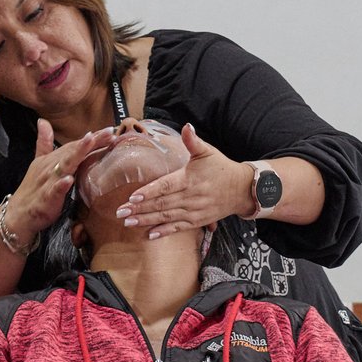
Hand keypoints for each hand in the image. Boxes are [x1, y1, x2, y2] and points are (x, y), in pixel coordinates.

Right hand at [5, 119, 115, 240]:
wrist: (18, 214)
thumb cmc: (34, 189)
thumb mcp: (40, 163)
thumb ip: (44, 142)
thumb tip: (42, 121)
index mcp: (53, 159)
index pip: (74, 145)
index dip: (91, 137)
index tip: (109, 130)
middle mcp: (51, 167)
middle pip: (73, 151)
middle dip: (90, 141)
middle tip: (108, 132)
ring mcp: (48, 182)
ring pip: (64, 165)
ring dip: (77, 154)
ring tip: (90, 141)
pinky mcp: (45, 198)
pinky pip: (54, 190)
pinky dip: (60, 185)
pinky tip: (69, 180)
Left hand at [116, 124, 250, 239]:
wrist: (241, 189)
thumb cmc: (221, 168)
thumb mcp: (207, 152)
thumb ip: (193, 141)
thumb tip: (186, 126)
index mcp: (189, 179)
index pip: (166, 186)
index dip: (149, 192)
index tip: (133, 197)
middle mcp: (190, 197)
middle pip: (161, 204)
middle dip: (140, 209)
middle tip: (120, 212)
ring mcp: (194, 211)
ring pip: (166, 217)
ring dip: (146, 221)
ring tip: (128, 222)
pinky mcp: (197, 221)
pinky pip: (178, 228)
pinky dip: (164, 232)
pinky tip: (149, 235)